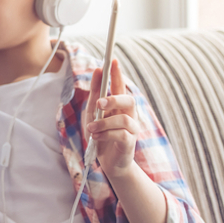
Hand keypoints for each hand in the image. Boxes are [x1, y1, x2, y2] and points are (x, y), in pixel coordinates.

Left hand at [85, 59, 139, 178]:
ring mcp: (132, 129)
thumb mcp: (93, 113)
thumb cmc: (101, 135)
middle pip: (129, 100)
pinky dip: (105, 135)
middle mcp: (129, 115)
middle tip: (99, 104)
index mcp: (119, 106)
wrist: (108, 163)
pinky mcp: (130, 143)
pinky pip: (121, 135)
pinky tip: (96, 138)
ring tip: (91, 129)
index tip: (112, 60)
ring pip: (123, 119)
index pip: (120, 86)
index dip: (117, 73)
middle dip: (114, 100)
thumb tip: (98, 70)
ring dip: (103, 123)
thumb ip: (96, 94)